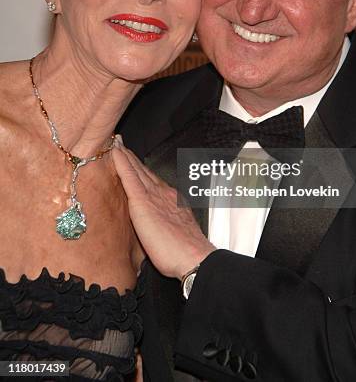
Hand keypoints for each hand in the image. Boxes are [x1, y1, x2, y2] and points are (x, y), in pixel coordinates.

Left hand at [112, 141, 215, 279]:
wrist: (193, 257)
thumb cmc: (184, 253)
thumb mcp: (176, 233)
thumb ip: (165, 226)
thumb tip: (158, 231)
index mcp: (171, 200)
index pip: (152, 182)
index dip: (141, 170)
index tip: (133, 161)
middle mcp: (164, 193)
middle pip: (144, 172)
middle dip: (132, 158)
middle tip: (121, 144)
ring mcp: (154, 195)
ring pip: (136, 170)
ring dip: (125, 156)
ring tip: (116, 144)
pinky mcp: (143, 202)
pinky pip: (130, 177)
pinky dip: (122, 163)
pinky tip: (115, 153)